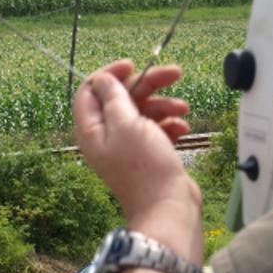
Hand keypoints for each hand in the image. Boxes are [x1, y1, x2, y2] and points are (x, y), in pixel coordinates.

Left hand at [73, 60, 202, 262]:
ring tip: (182, 108)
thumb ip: (114, 97)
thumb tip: (102, 79)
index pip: (90, 90)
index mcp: (92, 130)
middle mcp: (106, 137)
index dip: (110, 74)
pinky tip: (181, 127)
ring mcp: (127, 146)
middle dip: (148, 85)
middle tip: (173, 74)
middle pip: (122, 97)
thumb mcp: (126, 123)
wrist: (169, 207)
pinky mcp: (147, 154)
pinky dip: (168, 124)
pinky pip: (156, 129)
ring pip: (142, 111)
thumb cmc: (145, 168)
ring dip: (163, 105)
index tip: (133, 65)